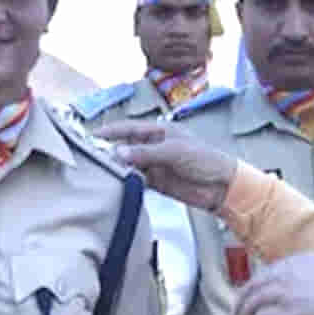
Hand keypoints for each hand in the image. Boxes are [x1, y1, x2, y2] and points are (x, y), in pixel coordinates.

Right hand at [98, 121, 237, 211]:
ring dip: (116, 168)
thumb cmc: (205, 160)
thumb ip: (146, 153)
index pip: (128, 128)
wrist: (222, 186)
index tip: (91, 137)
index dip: (110, 132)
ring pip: (128, 164)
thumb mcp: (175, 151)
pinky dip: (126, 181)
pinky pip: (135, 180)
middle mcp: (153, 146)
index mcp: (159, 131)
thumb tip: (118, 153)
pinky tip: (116, 184)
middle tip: (91, 159)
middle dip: (109, 151)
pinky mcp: (156, 182)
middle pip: (124, 146)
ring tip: (100, 173)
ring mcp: (153, 164)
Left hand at [234, 253, 313, 314]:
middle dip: (243, 299)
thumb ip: (311, 280)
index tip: (253, 295)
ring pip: (253, 302)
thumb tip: (302, 294)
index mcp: (302, 261)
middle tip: (239, 312)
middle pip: (256, 284)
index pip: (270, 271)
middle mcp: (290, 272)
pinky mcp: (287, 313)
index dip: (257, 285)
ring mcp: (287, 292)